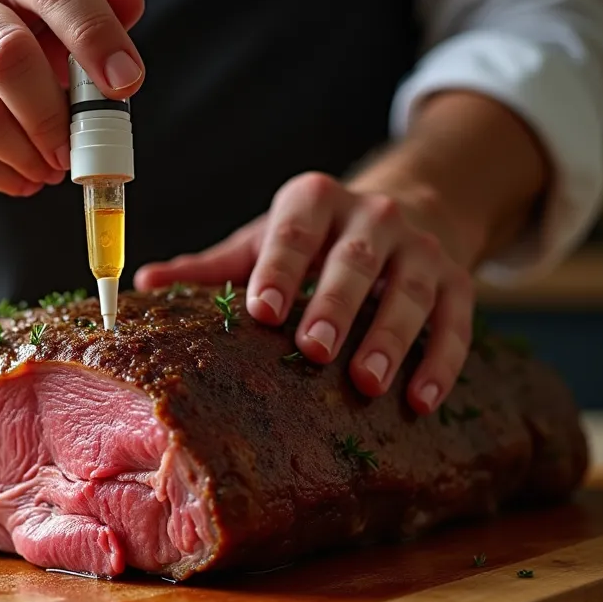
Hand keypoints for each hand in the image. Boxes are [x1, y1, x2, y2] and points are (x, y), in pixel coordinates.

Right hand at [0, 0, 145, 196]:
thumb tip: (130, 9)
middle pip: (9, 56)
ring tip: (52, 169)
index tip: (125, 82)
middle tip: (77, 149)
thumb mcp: (41, 26)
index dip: (94, 36)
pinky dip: (5, 174)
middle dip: (54, 113)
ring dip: (30, 153)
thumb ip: (87, 16)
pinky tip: (24, 178)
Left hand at [134, 172, 475, 414]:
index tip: (263, 310)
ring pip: (409, 292)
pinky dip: (441, 362)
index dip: (280, 268)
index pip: (294, 232)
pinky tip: (421, 400)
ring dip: (390, 337)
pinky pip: (456, 322)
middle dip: (335, 305)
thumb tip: (144, 283)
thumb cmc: (317, 238)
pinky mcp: (458, 281)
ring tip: (369, 382)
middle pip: (355, 261)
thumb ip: (213, 266)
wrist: (412, 207)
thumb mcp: (266, 239)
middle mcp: (374, 216)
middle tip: (313, 349)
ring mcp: (422, 248)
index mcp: (315, 201)